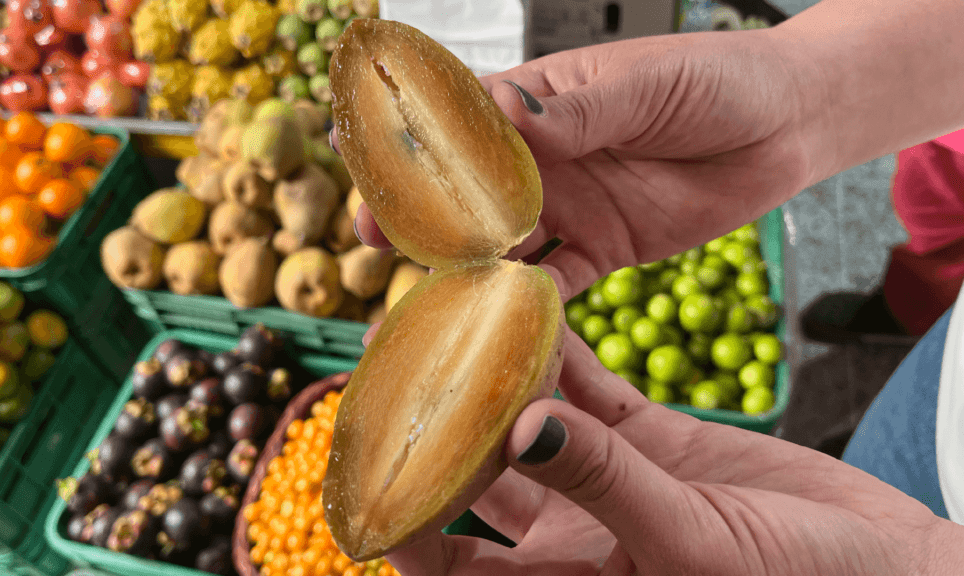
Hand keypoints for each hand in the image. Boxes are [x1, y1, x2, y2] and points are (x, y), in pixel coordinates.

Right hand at [336, 29, 827, 299]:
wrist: (787, 125)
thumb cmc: (716, 81)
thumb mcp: (645, 87)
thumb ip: (577, 111)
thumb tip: (504, 113)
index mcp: (539, 103)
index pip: (459, 125)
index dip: (411, 149)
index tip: (364, 168)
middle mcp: (542, 161)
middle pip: (466, 195)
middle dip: (422, 220)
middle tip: (376, 245)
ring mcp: (568, 208)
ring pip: (502, 247)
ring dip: (467, 273)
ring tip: (427, 300)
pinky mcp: (602, 250)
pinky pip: (556, 285)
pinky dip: (529, 308)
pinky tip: (503, 327)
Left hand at [383, 330, 962, 575]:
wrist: (890, 569)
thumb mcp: (692, 548)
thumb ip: (604, 486)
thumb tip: (518, 427)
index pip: (451, 564)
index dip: (404, 520)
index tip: (369, 462)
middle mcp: (571, 537)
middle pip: (476, 481)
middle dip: (438, 428)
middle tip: (399, 365)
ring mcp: (609, 484)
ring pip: (532, 424)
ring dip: (498, 377)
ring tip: (458, 317)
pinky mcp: (654, 443)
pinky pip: (595, 392)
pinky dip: (567, 355)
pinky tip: (535, 306)